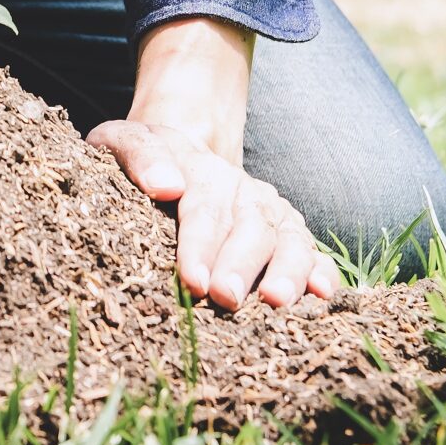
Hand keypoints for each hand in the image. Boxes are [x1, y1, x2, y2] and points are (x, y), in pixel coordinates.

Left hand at [89, 17, 341, 310]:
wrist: (178, 154)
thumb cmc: (141, 161)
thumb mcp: (121, 143)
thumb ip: (139, 155)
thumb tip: (166, 185)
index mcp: (202, 171)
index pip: (204, 207)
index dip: (200, 244)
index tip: (192, 279)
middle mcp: (242, 191)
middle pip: (250, 228)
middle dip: (240, 265)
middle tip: (226, 300)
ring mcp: (269, 212)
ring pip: (287, 239)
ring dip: (287, 271)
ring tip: (276, 301)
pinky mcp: (286, 232)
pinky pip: (310, 251)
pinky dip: (322, 271)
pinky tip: (324, 294)